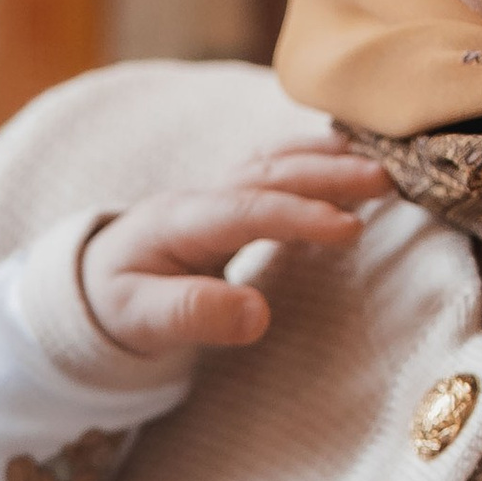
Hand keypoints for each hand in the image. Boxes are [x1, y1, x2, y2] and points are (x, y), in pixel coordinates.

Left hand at [81, 143, 389, 358]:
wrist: (96, 282)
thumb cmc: (118, 304)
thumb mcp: (141, 321)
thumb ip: (193, 315)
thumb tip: (256, 315)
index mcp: (177, 223)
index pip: (244, 210)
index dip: (296, 215)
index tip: (348, 229)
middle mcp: (200, 197)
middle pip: (266, 173)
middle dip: (326, 173)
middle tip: (386, 181)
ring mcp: (215, 192)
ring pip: (273, 162)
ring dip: (326, 159)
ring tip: (381, 165)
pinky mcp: (231, 198)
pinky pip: (275, 168)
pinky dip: (314, 160)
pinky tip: (352, 161)